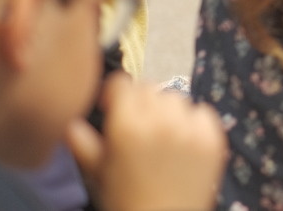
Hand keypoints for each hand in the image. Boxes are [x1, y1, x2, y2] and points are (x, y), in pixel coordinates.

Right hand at [67, 75, 225, 210]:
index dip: (115, 94)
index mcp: (127, 126)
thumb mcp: (97, 172)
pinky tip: (182, 142)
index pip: (123, 83)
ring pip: (176, 99)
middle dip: (140, 103)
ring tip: (159, 137)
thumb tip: (69, 121)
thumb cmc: (124, 199)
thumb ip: (80, 142)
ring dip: (167, 111)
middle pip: (150, 89)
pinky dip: (192, 122)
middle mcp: (161, 120)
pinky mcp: (213, 137)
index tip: (112, 107)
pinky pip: (202, 112)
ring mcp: (190, 128)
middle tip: (136, 127)